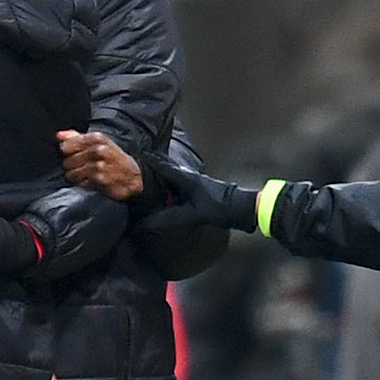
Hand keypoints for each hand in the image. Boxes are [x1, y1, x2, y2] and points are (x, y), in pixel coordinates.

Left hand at [57, 131, 142, 200]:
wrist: (133, 176)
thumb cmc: (113, 158)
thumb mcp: (99, 143)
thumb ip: (77, 137)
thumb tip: (58, 135)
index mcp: (96, 138)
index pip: (66, 145)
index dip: (68, 152)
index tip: (76, 154)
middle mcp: (97, 150)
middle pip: (67, 161)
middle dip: (72, 166)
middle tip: (84, 166)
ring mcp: (98, 165)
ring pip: (71, 173)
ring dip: (77, 176)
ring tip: (88, 174)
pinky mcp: (98, 179)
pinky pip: (79, 183)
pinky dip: (84, 184)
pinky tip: (93, 181)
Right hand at [141, 158, 262, 232]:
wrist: (242, 208)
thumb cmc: (221, 208)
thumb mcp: (192, 215)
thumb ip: (168, 219)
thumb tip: (145, 224)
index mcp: (186, 178)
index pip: (163, 166)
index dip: (149, 160)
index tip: (136, 154)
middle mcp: (189, 176)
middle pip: (166, 167)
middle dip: (153, 164)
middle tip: (138, 162)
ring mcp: (195, 182)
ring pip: (172, 176)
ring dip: (160, 175)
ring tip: (147, 178)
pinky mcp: (199, 189)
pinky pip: (178, 184)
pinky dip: (168, 185)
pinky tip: (165, 193)